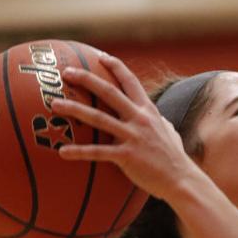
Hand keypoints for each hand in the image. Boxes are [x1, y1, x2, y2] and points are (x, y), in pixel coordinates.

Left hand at [51, 53, 197, 199]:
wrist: (182, 180)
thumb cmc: (175, 158)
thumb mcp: (170, 132)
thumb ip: (160, 121)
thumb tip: (157, 116)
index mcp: (148, 111)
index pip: (130, 81)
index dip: (115, 67)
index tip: (99, 56)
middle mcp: (139, 119)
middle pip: (108, 92)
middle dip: (86, 79)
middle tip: (66, 72)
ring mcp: (133, 137)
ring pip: (98, 118)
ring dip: (74, 109)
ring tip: (54, 105)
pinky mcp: (127, 156)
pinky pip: (98, 152)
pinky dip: (79, 152)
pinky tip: (62, 152)